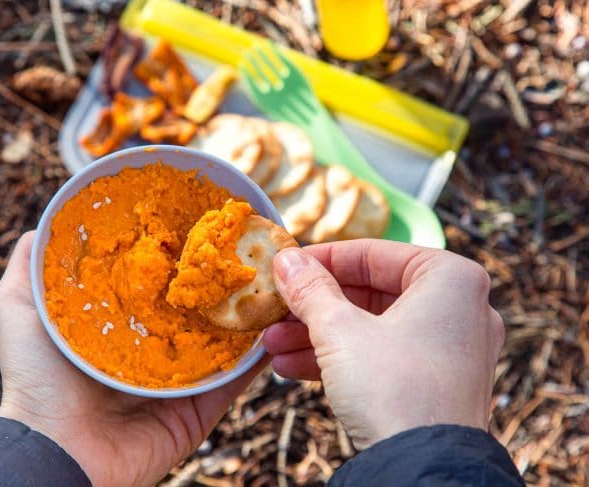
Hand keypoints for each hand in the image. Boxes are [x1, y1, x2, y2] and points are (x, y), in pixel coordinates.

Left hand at [0, 232, 264, 485]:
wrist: (56, 449)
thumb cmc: (35, 378)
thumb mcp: (16, 309)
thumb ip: (27, 268)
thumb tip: (40, 226)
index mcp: (119, 326)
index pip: (153, 283)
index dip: (173, 254)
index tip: (195, 219)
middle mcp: (152, 349)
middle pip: (192, 308)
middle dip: (216, 279)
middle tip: (242, 245)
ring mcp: (179, 379)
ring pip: (222, 339)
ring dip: (246, 312)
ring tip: (271, 277)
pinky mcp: (200, 407)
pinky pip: (236, 378)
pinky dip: (258, 353)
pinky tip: (276, 321)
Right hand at [264, 240, 503, 449]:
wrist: (422, 472)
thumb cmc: (393, 389)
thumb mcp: (340, 331)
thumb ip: (310, 289)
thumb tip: (286, 260)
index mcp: (450, 280)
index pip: (374, 255)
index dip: (321, 260)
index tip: (287, 266)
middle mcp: (459, 309)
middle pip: (370, 293)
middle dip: (313, 307)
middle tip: (275, 311)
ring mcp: (449, 349)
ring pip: (371, 328)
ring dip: (317, 336)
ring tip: (273, 345)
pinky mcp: (435, 383)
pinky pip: (381, 356)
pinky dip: (339, 359)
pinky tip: (292, 368)